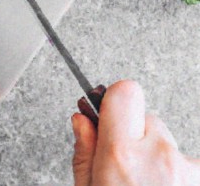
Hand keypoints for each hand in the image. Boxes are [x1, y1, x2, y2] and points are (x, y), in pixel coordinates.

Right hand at [72, 80, 199, 184]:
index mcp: (121, 154)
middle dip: (135, 135)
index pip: (125, 91)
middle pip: (146, 117)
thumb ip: (85, 154)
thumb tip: (82, 121)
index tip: (110, 113)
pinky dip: (175, 171)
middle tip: (126, 166)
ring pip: (165, 139)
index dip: (115, 99)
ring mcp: (184, 166)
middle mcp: (156, 154)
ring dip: (156, 154)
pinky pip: (184, 159)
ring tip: (145, 183)